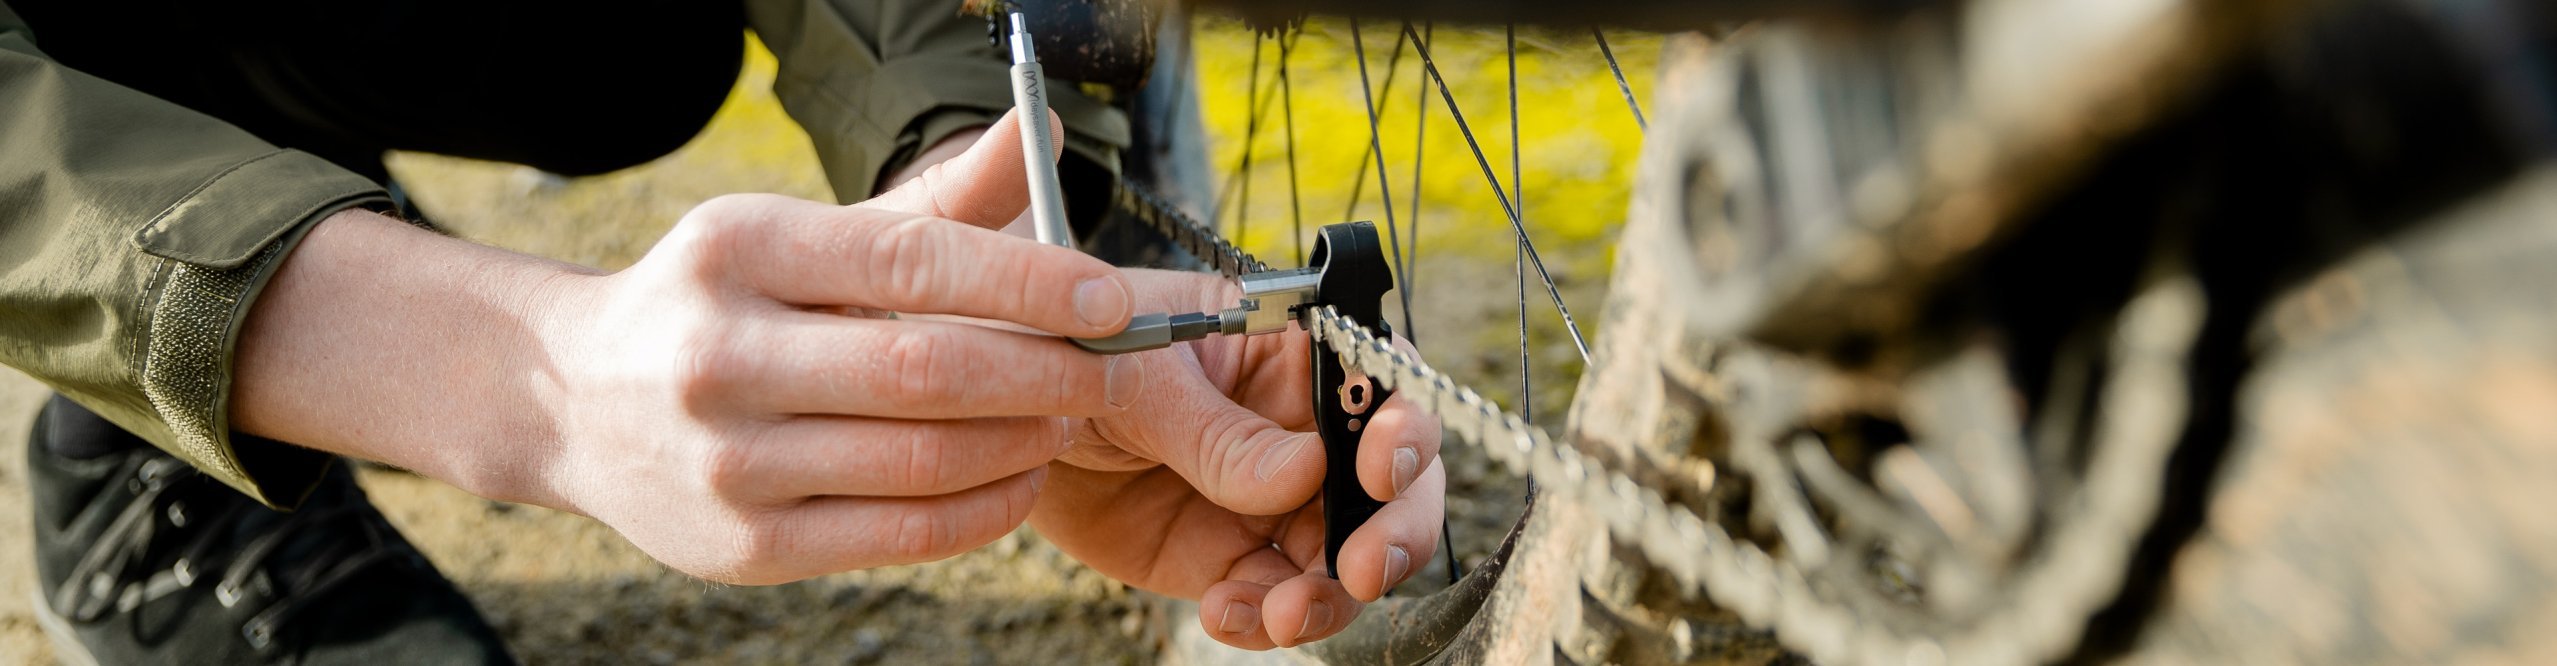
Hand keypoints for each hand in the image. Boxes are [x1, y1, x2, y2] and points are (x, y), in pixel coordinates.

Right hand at [238, 110, 1134, 584]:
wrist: (576, 402)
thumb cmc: (729, 304)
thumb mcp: (803, 235)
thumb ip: (932, 204)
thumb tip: (1041, 138)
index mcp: (740, 251)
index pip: (909, 260)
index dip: (1027, 280)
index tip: (1110, 297)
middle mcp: (722, 353)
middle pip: (926, 369)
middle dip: (1045, 371)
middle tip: (1109, 369)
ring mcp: (727, 459)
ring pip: (921, 460)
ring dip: (1024, 443)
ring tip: (1069, 420)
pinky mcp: (744, 545)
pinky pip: (900, 533)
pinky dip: (983, 509)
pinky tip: (1019, 478)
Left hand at [1030, 271, 1445, 648]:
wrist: (995, 418)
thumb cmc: (1068, 352)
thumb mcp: (1136, 373)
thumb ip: (1216, 429)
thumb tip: (1305, 473)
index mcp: (1287, 349)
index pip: (1380, 378)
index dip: (1404, 423)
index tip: (1383, 468)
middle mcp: (1297, 426)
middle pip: (1392, 480)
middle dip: (1396, 529)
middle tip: (1366, 569)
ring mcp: (1269, 497)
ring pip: (1343, 555)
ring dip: (1331, 593)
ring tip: (1282, 613)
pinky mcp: (1228, 556)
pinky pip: (1274, 598)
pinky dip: (1264, 619)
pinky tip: (1226, 612)